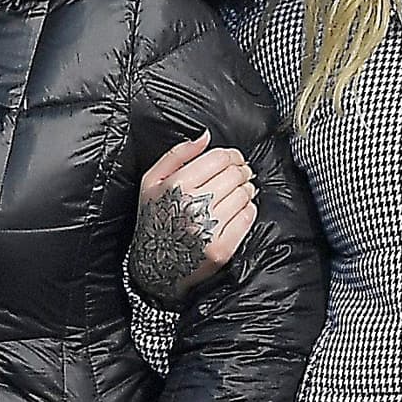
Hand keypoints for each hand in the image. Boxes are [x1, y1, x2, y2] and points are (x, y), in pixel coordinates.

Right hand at [130, 131, 258, 305]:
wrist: (153, 266)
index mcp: (176, 186)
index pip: (218, 159)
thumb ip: (177, 154)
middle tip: (241, 172)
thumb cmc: (153, 218)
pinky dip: (249, 209)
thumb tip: (205, 136)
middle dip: (241, 170)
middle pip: (233, 175)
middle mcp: (193, 206)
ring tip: (241, 189)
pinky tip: (240, 208)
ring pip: (243, 195)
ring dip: (247, 188)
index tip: (233, 158)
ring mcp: (209, 229)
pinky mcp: (221, 249)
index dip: (231, 155)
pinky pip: (247, 218)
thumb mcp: (152, 182)